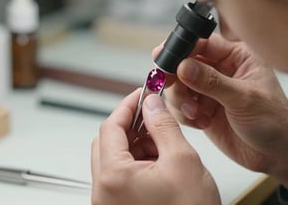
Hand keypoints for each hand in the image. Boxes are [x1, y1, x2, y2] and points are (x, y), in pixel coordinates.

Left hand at [91, 90, 220, 204]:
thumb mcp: (182, 161)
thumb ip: (164, 126)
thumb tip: (153, 105)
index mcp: (114, 177)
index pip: (110, 126)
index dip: (127, 105)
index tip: (141, 94)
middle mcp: (105, 191)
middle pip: (108, 141)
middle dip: (132, 124)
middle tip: (153, 114)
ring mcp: (110, 200)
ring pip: (116, 157)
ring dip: (137, 142)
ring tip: (162, 140)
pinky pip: (122, 174)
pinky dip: (139, 161)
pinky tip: (159, 158)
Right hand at [156, 34, 287, 195]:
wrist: (278, 155)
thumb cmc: (274, 121)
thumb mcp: (244, 98)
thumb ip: (212, 82)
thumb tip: (183, 66)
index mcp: (236, 57)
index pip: (203, 43)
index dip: (181, 48)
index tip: (164, 58)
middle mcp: (220, 70)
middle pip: (184, 63)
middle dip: (176, 78)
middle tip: (174, 89)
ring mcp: (209, 90)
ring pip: (179, 85)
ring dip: (181, 100)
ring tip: (196, 113)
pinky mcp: (202, 109)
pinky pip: (180, 106)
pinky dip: (185, 115)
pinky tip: (202, 123)